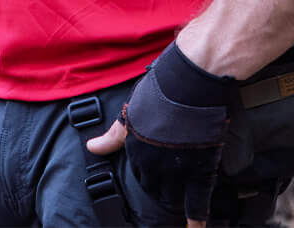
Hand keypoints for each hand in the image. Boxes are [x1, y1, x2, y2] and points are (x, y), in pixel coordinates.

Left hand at [87, 41, 233, 227]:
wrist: (191, 79)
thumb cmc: (162, 87)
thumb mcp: (132, 109)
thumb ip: (114, 134)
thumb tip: (92, 147)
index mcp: (135, 150)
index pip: (139, 175)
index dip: (148, 176)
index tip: (154, 179)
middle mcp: (153, 165)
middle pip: (154, 190)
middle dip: (161, 191)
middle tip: (168, 194)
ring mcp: (177, 170)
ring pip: (173, 199)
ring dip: (175, 204)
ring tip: (179, 212)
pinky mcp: (201, 170)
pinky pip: (197, 204)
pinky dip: (196, 220)